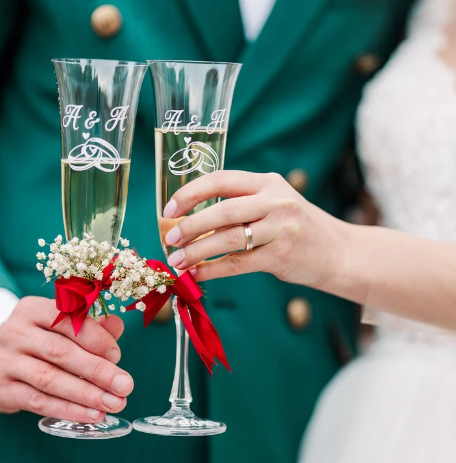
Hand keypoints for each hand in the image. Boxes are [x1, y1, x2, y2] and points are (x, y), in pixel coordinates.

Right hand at [0, 296, 132, 421]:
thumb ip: (90, 326)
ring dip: (86, 394)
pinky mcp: (1, 389)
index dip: (95, 338)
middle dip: (97, 370)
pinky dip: (68, 409)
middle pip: (60, 351)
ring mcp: (5, 361)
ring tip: (113, 404)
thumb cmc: (38, 340)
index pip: (67, 319)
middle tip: (125, 386)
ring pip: (49, 379)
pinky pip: (38, 402)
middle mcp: (15, 332)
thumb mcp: (59, 326)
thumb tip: (117, 324)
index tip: (118, 356)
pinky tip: (91, 414)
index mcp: (33, 309)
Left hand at [162, 170, 348, 286]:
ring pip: (228, 238)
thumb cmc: (295, 227)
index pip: (221, 179)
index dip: (190, 193)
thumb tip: (189, 219)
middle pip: (223, 210)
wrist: (339, 252)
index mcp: (267, 182)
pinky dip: (213, 270)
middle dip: (190, 224)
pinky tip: (197, 274)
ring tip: (177, 260)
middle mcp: (275, 201)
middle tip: (169, 237)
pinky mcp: (281, 256)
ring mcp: (280, 228)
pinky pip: (238, 263)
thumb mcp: (273, 203)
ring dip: (197, 251)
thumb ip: (240, 204)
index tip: (169, 209)